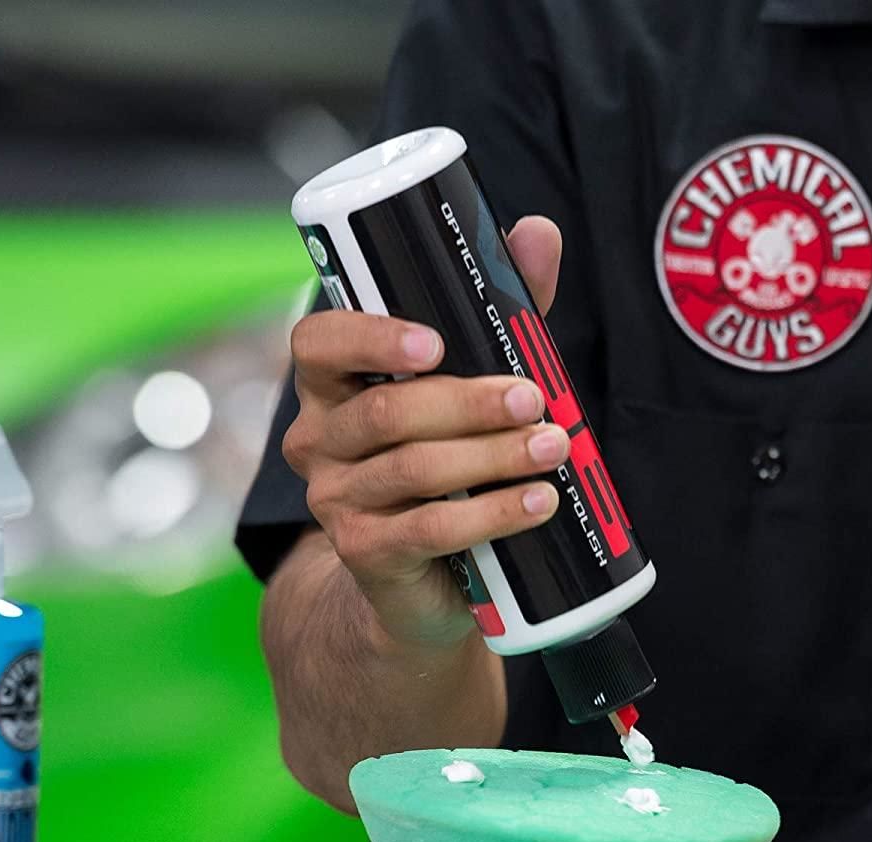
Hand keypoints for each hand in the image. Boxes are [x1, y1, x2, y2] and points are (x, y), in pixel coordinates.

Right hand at [281, 216, 566, 646]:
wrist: (421, 580)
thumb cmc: (448, 463)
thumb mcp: (468, 385)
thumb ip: (496, 314)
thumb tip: (537, 232)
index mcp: (331, 386)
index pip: (318, 344)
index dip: (370, 339)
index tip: (433, 344)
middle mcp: (317, 440)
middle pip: (388, 414)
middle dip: (469, 403)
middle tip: (532, 398)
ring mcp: (336, 501)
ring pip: (414, 470)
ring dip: (492, 457)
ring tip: (553, 448)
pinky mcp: (366, 554)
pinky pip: (429, 529)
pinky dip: (491, 514)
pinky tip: (539, 503)